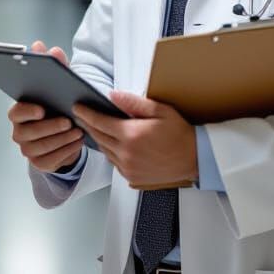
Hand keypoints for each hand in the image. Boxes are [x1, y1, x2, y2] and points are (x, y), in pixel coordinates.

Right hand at [8, 42, 84, 172]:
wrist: (65, 132)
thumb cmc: (58, 105)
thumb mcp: (59, 84)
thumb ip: (53, 65)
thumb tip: (41, 46)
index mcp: (19, 113)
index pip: (15, 113)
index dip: (26, 112)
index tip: (41, 109)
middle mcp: (20, 132)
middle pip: (28, 133)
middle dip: (49, 127)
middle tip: (67, 121)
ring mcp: (29, 149)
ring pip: (41, 148)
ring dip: (61, 139)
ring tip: (78, 131)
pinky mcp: (41, 163)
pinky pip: (52, 160)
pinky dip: (66, 151)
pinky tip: (78, 142)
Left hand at [74, 91, 197, 188]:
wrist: (195, 158)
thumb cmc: (180, 133)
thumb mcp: (160, 110)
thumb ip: (133, 102)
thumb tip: (113, 96)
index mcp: (131, 135)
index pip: (100, 122)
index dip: (86, 114)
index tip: (77, 108)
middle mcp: (126, 154)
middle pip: (99, 137)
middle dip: (89, 125)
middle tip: (81, 116)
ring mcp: (128, 168)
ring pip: (105, 151)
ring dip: (99, 139)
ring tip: (96, 128)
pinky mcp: (131, 177)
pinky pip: (114, 162)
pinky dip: (111, 152)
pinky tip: (113, 144)